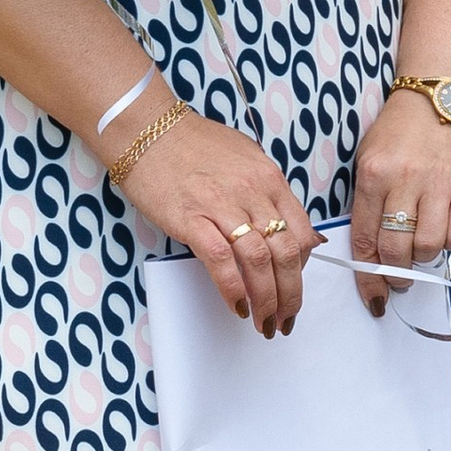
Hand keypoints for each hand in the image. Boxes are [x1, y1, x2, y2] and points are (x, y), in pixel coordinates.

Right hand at [113, 111, 313, 334]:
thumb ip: (268, 192)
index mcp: (269, 178)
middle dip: (291, 294)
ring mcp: (222, 205)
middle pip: (286, 253)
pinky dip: (232, 289)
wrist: (148, 130)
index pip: (302, 232)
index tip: (295, 285)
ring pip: (259, 262)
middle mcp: (252, 192)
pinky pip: (221, 261)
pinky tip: (236, 305)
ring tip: (263, 321)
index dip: (303, 268)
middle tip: (286, 318)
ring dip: (265, 300)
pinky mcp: (191, 218)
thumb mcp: (246, 159)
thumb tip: (288, 225)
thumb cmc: (193, 144)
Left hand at [347, 90, 450, 315]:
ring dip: (423, 260)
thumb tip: (372, 255)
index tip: (373, 295)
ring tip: (420, 255)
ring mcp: (441, 183)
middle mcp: (406, 179)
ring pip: (429, 246)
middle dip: (395, 274)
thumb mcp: (370, 158)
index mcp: (374, 173)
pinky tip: (445, 234)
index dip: (368, 276)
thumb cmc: (402, 131)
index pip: (366, 239)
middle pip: (397, 249)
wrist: (444, 92)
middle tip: (398, 279)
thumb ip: (369, 202)